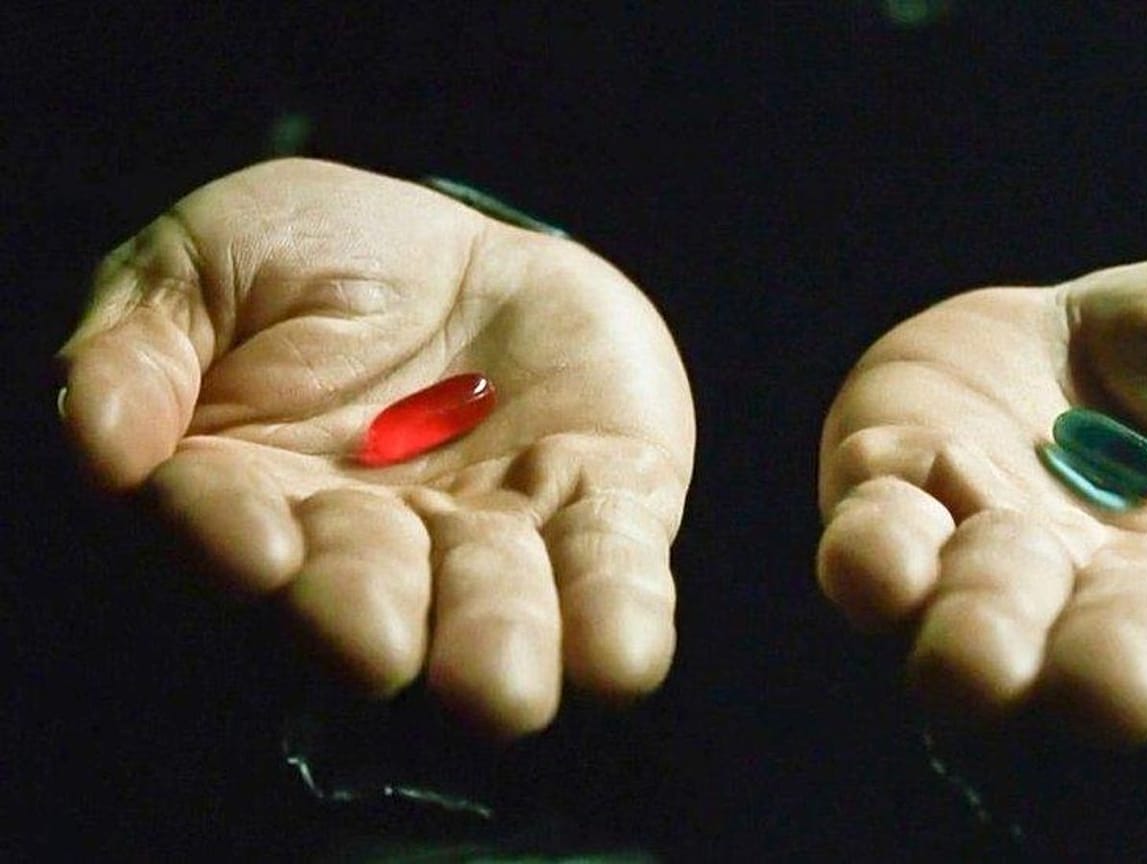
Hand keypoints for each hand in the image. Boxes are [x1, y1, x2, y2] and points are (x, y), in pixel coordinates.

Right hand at [58, 159, 693, 739]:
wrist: (472, 251)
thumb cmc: (318, 257)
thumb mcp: (207, 262)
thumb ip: (142, 345)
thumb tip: (98, 442)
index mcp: (258, 492)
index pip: (227, 525)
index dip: (231, 538)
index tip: (253, 546)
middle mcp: (376, 540)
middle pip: (365, 592)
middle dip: (369, 616)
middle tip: (376, 646)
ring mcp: (494, 532)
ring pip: (494, 605)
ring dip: (497, 643)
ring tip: (499, 690)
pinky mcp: (604, 507)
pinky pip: (616, 568)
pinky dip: (616, 613)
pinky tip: (621, 655)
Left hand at [817, 251, 1146, 745]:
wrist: (1101, 320)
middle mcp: (1120, 602)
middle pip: (1115, 666)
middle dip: (1107, 676)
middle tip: (1109, 681)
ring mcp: (999, 563)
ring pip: (981, 631)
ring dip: (978, 639)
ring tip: (974, 653)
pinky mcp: (899, 502)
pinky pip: (874, 549)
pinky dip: (871, 558)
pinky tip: (875, 553)